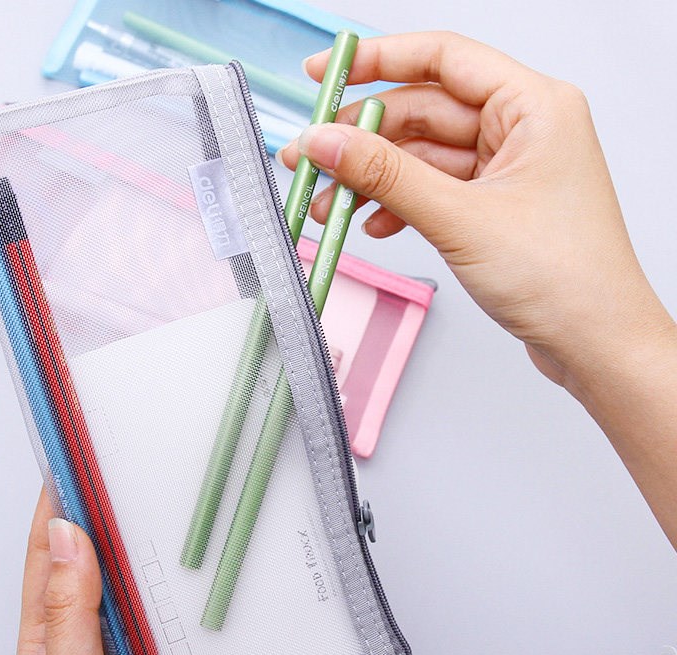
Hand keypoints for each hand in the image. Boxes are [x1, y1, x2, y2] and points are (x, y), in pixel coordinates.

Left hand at [16, 488, 216, 654]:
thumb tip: (69, 542)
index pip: (51, 561)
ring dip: (163, 560)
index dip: (57, 511)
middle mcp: (97, 644)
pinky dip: (204, 602)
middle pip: (107, 568)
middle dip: (117, 523)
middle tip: (132, 473)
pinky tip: (213, 575)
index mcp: (52, 646)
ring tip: (174, 512)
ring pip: (152, 592)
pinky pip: (195, 626)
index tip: (69, 462)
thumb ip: (72, 616)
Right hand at [278, 32, 672, 389]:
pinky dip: (399, 205)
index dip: (377, 60)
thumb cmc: (564, 278)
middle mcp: (522, 130)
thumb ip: (387, 175)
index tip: (326, 73)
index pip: (443, 59)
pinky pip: (433, 191)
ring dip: (374, 179)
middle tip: (313, 157)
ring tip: (328, 203)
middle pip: (424, 111)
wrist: (594, 342)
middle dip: (363, 138)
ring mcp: (507, 171)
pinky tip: (373, 224)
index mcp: (533, 107)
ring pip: (423, 157)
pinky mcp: (494, 208)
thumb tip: (329, 143)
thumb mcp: (460, 218)